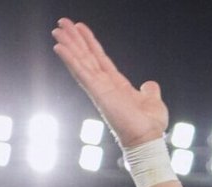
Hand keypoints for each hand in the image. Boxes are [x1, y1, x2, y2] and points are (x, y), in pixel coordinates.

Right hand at [51, 18, 167, 146]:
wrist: (147, 139)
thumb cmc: (149, 125)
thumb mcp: (153, 102)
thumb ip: (149, 92)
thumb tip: (150, 85)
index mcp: (116, 85)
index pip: (100, 59)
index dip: (90, 44)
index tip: (80, 29)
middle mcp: (104, 85)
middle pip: (87, 57)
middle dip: (75, 39)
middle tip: (62, 23)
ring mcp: (99, 88)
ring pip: (81, 62)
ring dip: (69, 45)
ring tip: (58, 29)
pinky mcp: (98, 93)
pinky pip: (81, 73)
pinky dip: (70, 60)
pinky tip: (60, 47)